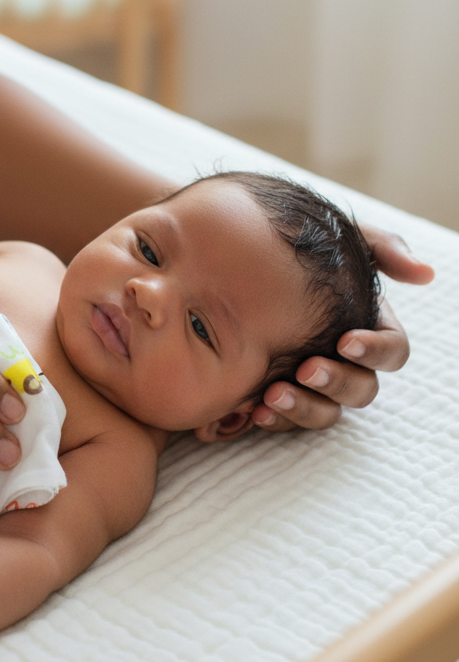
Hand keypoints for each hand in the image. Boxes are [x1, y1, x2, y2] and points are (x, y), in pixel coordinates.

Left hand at [252, 225, 434, 431]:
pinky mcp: (276, 397)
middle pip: (360, 390)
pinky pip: (281, 420)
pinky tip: (251, 411)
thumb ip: (380, 248)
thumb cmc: (295, 249)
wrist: (236, 262)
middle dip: (336, 383)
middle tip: (305, 369)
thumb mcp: (338, 241)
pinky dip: (270, 419)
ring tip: (272, 396)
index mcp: (366, 330)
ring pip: (323, 413)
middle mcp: (343, 363)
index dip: (375, 351)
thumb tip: (424, 273)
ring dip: (302, 408)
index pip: (392, 352)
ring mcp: (310, 385)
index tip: (345, 341)